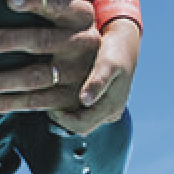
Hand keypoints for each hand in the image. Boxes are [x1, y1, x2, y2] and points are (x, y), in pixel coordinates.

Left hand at [0, 0, 135, 133]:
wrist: (102, 68)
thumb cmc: (68, 26)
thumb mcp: (68, 4)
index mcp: (81, 15)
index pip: (57, 4)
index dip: (34, 1)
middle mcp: (82, 44)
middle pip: (43, 42)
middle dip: (11, 41)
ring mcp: (76, 74)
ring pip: (34, 77)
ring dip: (1, 80)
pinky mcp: (68, 99)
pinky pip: (34, 102)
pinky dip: (8, 103)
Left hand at [54, 15, 136, 133]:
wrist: (125, 45)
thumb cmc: (114, 51)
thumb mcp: (106, 63)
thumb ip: (97, 82)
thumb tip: (84, 101)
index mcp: (112, 105)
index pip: (81, 125)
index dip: (63, 119)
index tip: (50, 107)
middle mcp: (111, 112)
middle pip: (81, 128)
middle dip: (63, 120)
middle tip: (48, 105)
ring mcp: (109, 110)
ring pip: (83, 123)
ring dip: (67, 116)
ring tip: (53, 100)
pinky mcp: (104, 105)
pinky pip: (86, 115)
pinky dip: (73, 110)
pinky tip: (63, 96)